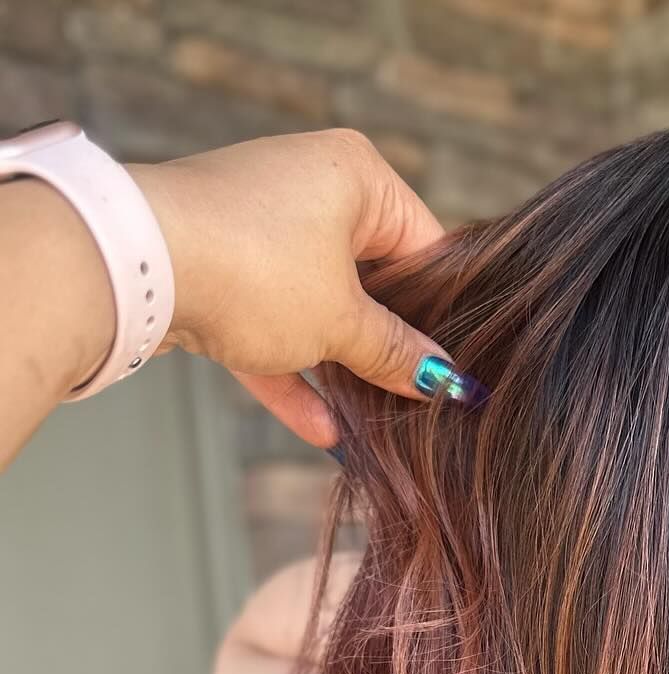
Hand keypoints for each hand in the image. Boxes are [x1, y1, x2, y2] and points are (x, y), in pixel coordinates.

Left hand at [130, 129, 454, 446]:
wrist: (137, 266)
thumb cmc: (255, 270)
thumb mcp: (342, 322)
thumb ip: (396, 354)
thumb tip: (444, 381)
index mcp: (356, 176)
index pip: (426, 246)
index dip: (445, 313)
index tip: (458, 368)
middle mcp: (310, 187)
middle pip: (371, 281)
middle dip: (389, 347)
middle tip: (422, 400)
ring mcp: (260, 227)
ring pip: (318, 308)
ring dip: (341, 369)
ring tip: (375, 423)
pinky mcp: (221, 267)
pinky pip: (272, 325)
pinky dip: (293, 372)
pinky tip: (321, 429)